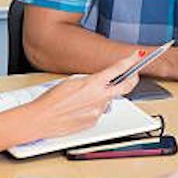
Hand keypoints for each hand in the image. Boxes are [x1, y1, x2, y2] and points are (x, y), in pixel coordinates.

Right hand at [24, 54, 140, 138]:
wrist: (40, 119)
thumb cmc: (51, 100)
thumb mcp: (71, 82)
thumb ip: (90, 80)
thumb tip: (100, 80)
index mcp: (93, 83)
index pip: (118, 69)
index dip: (130, 61)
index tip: (137, 56)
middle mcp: (100, 97)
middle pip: (126, 86)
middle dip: (132, 79)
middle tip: (132, 75)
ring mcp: (99, 111)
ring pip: (109, 100)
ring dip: (102, 97)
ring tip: (82, 100)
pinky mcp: (95, 121)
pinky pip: (99, 112)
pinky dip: (93, 109)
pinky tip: (78, 110)